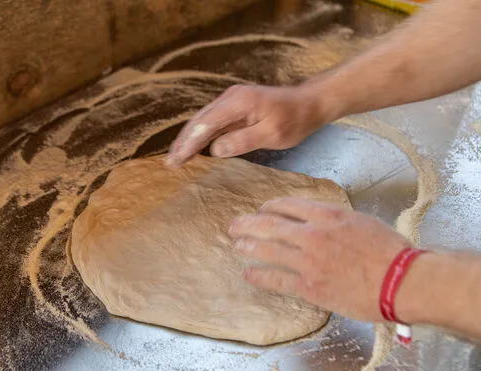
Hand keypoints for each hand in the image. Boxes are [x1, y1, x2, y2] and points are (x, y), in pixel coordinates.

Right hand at [166, 84, 326, 166]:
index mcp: (238, 102)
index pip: (206, 124)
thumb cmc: (294, 120)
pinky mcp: (235, 106)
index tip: (176, 160)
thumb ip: (242, 141)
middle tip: (170, 163)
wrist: (309, 103)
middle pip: (200, 121)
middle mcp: (231, 97)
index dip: (189, 143)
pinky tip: (194, 147)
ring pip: (204, 120)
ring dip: (190, 139)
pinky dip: (201, 135)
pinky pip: (213, 121)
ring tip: (177, 158)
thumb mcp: (272, 135)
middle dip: (184, 142)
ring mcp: (232, 100)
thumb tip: (215, 150)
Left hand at [228, 197, 411, 321]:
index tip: (263, 209)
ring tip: (236, 245)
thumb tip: (322, 223)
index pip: (290, 205)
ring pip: (268, 250)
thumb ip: (338, 221)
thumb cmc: (392, 252)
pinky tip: (249, 273)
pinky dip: (259, 275)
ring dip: (248, 246)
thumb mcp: (364, 223)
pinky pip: (277, 279)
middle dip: (249, 224)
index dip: (271, 207)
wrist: (401, 281)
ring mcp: (309, 261)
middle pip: (271, 224)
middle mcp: (314, 234)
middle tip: (235, 225)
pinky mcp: (310, 286)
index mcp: (329, 215)